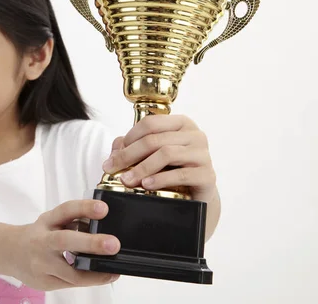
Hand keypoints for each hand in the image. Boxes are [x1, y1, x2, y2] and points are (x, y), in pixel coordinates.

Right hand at [13, 199, 120, 290]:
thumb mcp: (51, 221)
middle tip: (113, 244)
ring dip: (95, 273)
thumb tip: (104, 225)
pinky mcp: (44, 282)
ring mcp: (41, 264)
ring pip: (70, 272)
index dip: (84, 207)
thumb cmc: (39, 235)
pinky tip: (100, 277)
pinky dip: (88, 280)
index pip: (66, 210)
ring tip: (114, 271)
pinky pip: (70, 284)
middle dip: (90, 243)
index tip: (103, 208)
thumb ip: (73, 221)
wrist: (9, 253)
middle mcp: (42, 241)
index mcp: (47, 221)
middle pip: (65, 240)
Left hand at [102, 115, 216, 202]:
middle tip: (112, 169)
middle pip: (154, 139)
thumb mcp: (151, 156)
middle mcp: (194, 135)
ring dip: (142, 168)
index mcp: (180, 123)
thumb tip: (115, 150)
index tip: (113, 156)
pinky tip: (147, 185)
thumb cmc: (172, 172)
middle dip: (128, 155)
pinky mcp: (208, 175)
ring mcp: (203, 154)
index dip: (128, 138)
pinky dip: (160, 179)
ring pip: (166, 154)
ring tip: (127, 180)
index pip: (150, 123)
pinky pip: (181, 174)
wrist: (197, 198)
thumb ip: (132, 148)